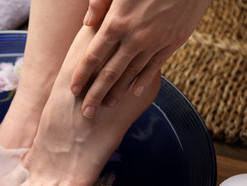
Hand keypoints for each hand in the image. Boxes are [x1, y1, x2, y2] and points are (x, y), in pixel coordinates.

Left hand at [71, 0, 210, 117]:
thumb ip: (100, 3)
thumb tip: (87, 23)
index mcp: (117, 22)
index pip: (93, 56)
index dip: (82, 75)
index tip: (73, 90)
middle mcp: (134, 37)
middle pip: (110, 73)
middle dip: (95, 94)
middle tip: (86, 113)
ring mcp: (155, 42)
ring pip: (132, 74)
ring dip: (118, 92)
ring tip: (106, 106)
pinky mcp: (174, 42)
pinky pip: (155, 67)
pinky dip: (144, 81)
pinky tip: (134, 92)